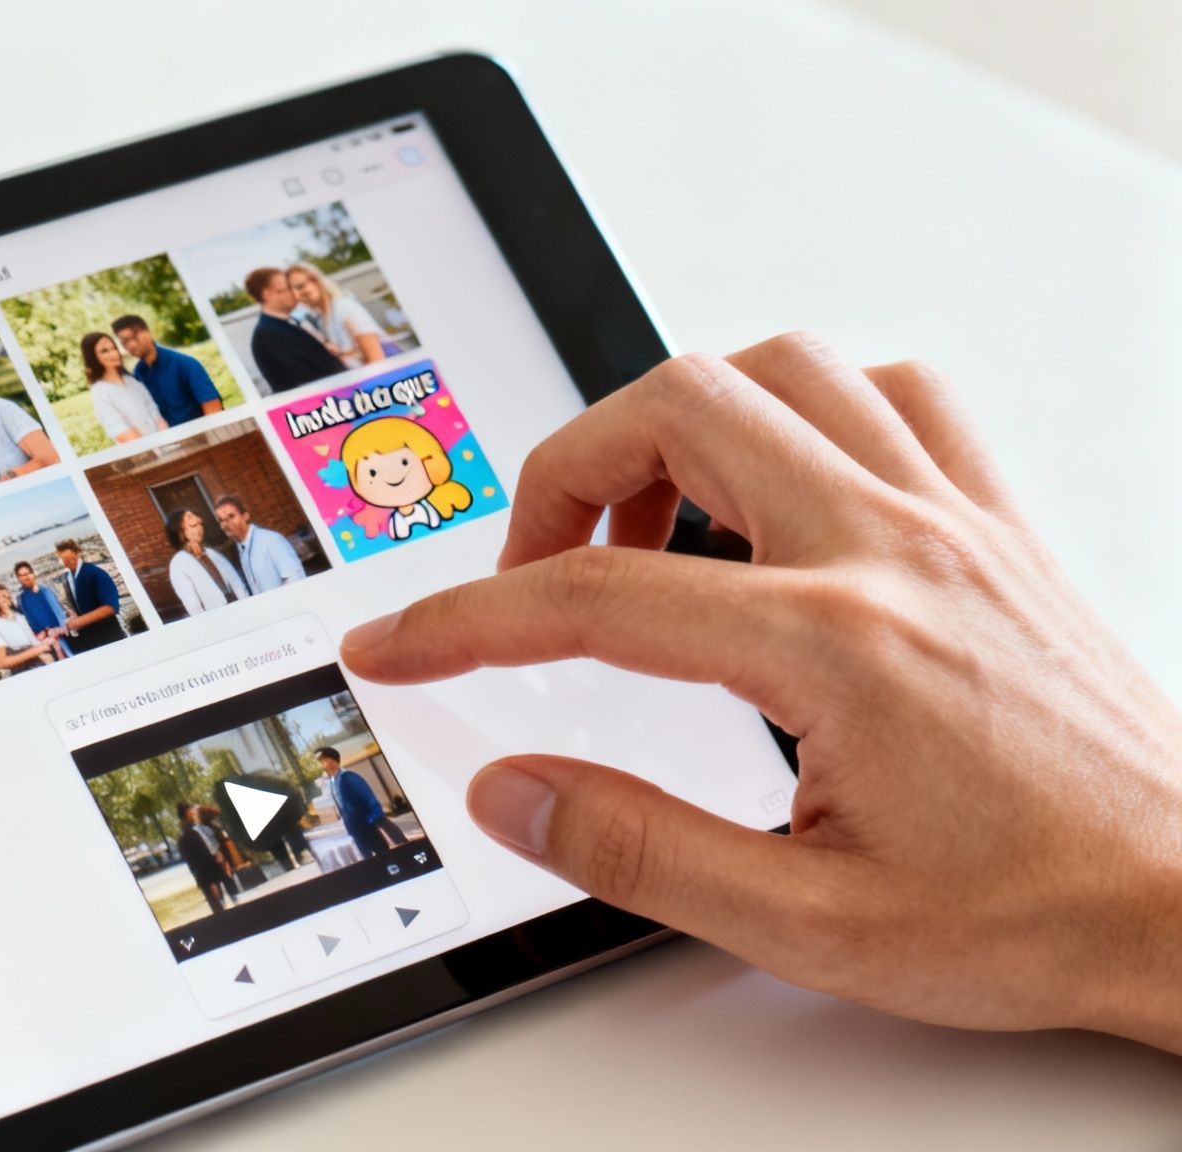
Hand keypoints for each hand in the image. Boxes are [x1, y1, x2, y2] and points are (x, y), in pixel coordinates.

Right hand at [342, 333, 1181, 1050]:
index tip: (400, 641)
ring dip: (677, 423)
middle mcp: (891, 550)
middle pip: (678, 409)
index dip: (465, 617)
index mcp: (836, 647)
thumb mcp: (812, 924)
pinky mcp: (993, 521)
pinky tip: (777, 486)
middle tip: (531, 571)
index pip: (596, 599)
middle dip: (562, 475)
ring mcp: (951, 517)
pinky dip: (805, 408)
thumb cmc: (1036, 915)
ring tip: (641, 526)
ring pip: (779, 368)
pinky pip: (893, 392)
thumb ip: (638, 852)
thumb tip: (515, 794)